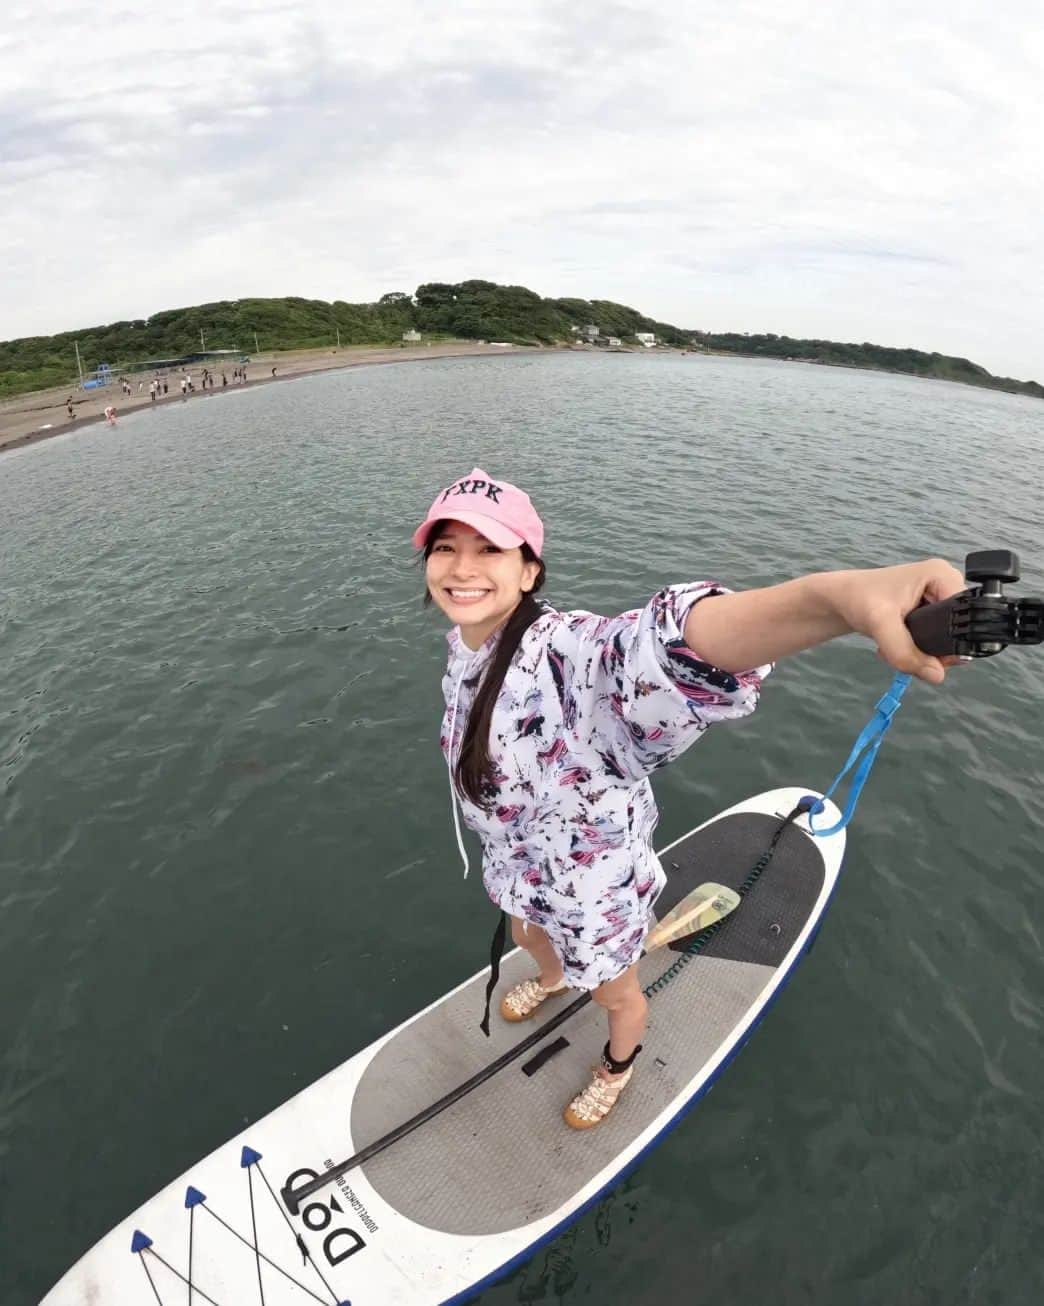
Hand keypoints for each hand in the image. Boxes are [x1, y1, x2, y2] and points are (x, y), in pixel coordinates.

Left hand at [834, 559, 966, 684]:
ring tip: (893, 649)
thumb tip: (937, 675)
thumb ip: (905, 651)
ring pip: (945, 641)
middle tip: (905, 656)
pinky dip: (916, 652)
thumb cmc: (858, 598)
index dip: (952, 642)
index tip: (927, 657)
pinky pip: (934, 641)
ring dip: (921, 654)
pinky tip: (893, 647)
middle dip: (933, 651)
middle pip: (958, 631)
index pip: (966, 616)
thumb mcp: (881, 624)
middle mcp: (946, 585)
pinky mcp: (929, 613)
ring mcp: (938, 599)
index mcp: (943, 576)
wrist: (840, 600)